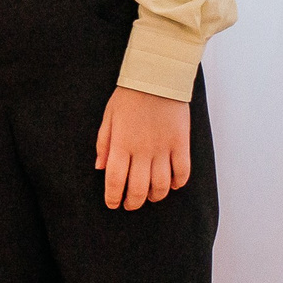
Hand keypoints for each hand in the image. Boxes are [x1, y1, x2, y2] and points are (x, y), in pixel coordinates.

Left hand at [95, 87, 190, 210]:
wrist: (157, 78)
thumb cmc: (129, 96)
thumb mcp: (108, 117)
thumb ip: (104, 144)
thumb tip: (100, 167)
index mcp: (121, 144)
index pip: (115, 180)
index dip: (113, 197)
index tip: (113, 204)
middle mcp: (142, 150)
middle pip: (138, 189)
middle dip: (133, 202)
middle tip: (130, 204)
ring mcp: (163, 148)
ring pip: (161, 186)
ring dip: (155, 196)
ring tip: (150, 197)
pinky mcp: (181, 144)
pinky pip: (182, 172)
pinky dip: (178, 183)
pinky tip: (172, 185)